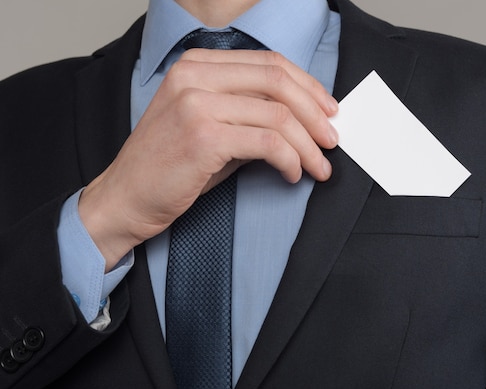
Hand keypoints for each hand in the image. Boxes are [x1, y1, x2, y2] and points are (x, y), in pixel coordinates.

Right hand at [78, 49, 338, 269]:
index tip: (327, 110)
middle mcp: (195, 76)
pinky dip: (291, 160)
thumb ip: (249, 113)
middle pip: (278, 82)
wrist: (125, 198)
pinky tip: (292, 175)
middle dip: (315, 113)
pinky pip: (268, 143)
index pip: (268, 63)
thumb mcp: (209, 126)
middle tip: (331, 139)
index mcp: (197, 65)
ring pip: (278, 115)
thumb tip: (303, 118)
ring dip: (308, 145)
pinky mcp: (204, 136)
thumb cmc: (169, 166)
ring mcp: (197, 103)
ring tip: (318, 167)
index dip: (307, 86)